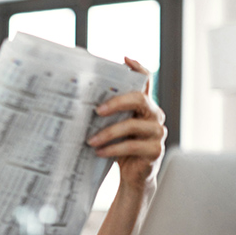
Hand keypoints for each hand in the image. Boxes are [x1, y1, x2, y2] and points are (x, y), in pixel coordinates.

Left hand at [87, 57, 166, 191]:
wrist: (133, 175)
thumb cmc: (120, 147)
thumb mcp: (112, 127)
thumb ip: (105, 114)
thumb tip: (77, 102)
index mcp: (144, 106)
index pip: (145, 82)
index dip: (138, 68)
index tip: (125, 59)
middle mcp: (154, 115)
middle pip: (140, 99)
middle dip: (117, 102)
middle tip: (97, 110)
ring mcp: (157, 132)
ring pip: (133, 125)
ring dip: (108, 132)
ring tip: (90, 140)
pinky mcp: (155, 150)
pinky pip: (132, 146)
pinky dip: (113, 149)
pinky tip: (99, 152)